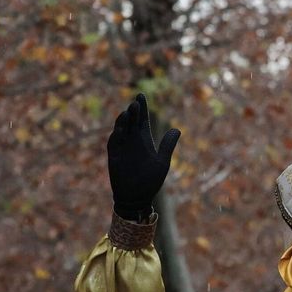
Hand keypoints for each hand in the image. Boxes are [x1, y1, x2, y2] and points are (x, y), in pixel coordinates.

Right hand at [107, 94, 179, 220]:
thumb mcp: (162, 162)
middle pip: (132, 122)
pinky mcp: (114, 157)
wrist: (138, 196)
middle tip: (137, 101)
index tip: (141, 95)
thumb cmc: (150, 180)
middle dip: (134, 112)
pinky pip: (114, 144)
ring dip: (124, 121)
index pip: (142, 120)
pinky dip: (117, 136)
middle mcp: (132, 141)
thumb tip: (177, 129)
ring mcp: (122, 148)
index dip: (142, 108)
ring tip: (129, 111)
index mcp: (144, 140)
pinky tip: (121, 128)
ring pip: (122, 130)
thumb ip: (168, 145)